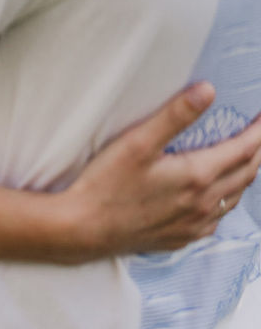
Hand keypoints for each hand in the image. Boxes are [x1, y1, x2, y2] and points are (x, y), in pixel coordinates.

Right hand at [60, 83, 260, 261]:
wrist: (84, 229)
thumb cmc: (107, 183)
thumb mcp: (138, 142)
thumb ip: (175, 115)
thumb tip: (208, 90)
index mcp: (197, 177)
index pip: (242, 150)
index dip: (258, 132)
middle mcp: (203, 204)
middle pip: (245, 174)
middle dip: (257, 151)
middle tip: (258, 133)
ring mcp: (194, 225)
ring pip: (234, 198)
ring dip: (244, 175)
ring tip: (245, 158)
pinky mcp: (182, 238)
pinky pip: (217, 218)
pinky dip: (226, 200)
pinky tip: (217, 196)